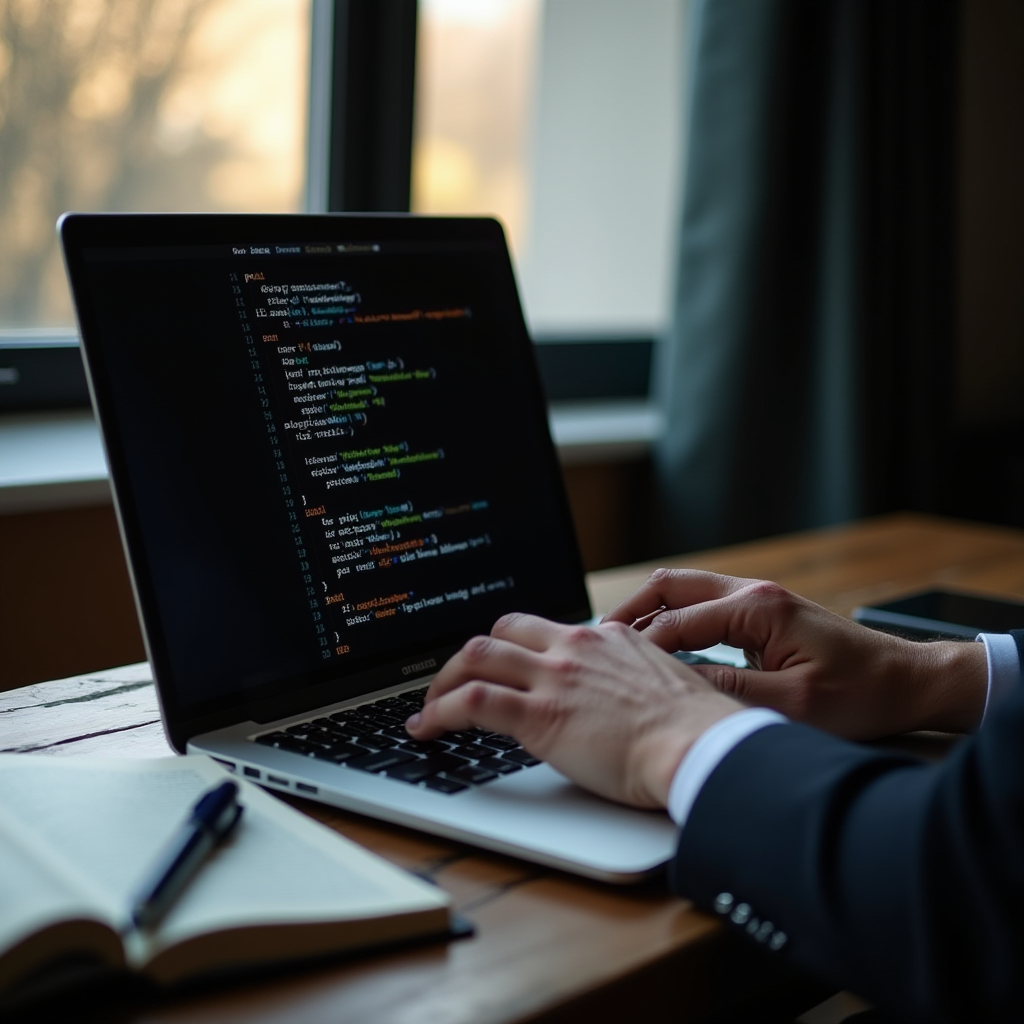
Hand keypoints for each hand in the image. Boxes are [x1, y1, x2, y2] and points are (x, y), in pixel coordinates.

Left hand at [405, 613, 742, 807]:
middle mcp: (575, 646)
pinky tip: (427, 729)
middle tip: (456, 682)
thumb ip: (632, 679)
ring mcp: (555, 677)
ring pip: (477, 656)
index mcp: (606, 637)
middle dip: (470, 655)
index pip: (544, 628)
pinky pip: (472, 702)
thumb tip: (622, 696)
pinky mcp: (540, 715)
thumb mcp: (664, 682)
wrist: (702, 746)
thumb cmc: (695, 728)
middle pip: (502, 630)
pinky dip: (439, 712)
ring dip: (444, 680)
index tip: (501, 666)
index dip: (513, 647)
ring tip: (429, 707)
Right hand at [603, 569, 988, 738]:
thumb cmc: (860, 693)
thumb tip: (671, 686)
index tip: (607, 667)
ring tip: (617, 645)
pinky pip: (702, 608)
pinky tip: (659, 650)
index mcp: (757, 607)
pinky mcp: (761, 615)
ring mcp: (757, 600)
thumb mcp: (792, 703)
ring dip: (649, 614)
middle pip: (671, 587)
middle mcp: (753, 593)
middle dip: (630, 611)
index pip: (677, 620)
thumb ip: (729, 691)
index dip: (638, 645)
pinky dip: (673, 622)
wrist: (907, 681)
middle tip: (597, 641)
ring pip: (684, 593)